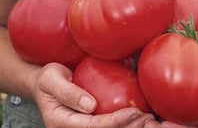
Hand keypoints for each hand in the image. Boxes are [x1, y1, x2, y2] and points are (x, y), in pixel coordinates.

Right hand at [32, 62, 154, 127]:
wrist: (45, 83)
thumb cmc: (47, 79)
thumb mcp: (52, 80)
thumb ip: (68, 92)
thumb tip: (90, 106)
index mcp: (62, 123)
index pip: (92, 127)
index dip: (115, 121)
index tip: (135, 112)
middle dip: (127, 127)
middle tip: (148, 118)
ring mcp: (81, 126)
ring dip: (129, 127)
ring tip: (148, 119)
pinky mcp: (89, 121)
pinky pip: (107, 124)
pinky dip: (124, 121)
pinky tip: (138, 115)